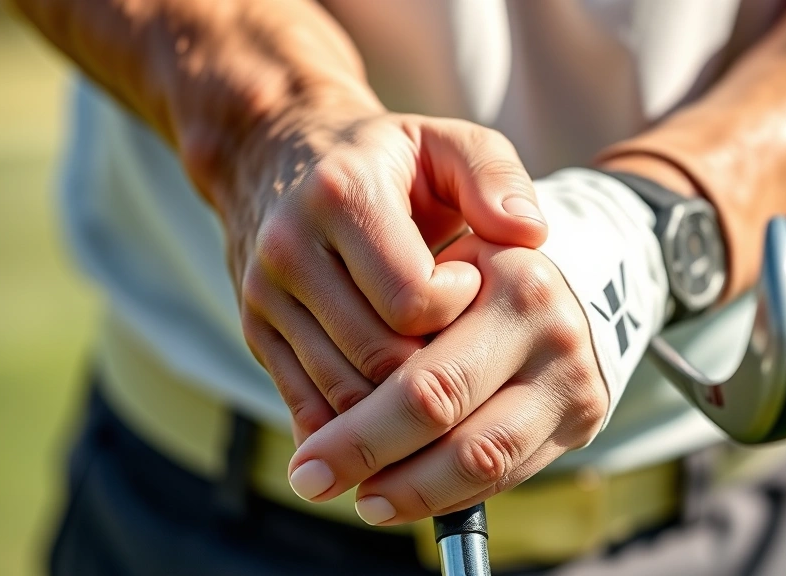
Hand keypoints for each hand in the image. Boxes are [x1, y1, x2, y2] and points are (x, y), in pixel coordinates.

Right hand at [212, 96, 548, 443]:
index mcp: (342, 195)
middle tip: (461, 341)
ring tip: (438, 376)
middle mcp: (290, 249)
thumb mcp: (447, 143)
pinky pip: (308, 408)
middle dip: (435, 366)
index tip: (470, 283)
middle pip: (379, 356)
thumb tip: (530, 235)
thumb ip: (496, 177)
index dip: (458, 307)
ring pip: (343, 394)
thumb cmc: (387, 158)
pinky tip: (396, 414)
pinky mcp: (255, 332)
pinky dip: (357, 425)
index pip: (413, 299)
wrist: (280, 156)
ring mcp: (264, 297)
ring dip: (400, 406)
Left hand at [285, 233, 606, 524]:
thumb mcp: (444, 244)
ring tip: (363, 501)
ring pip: (484, 463)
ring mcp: (574, 382)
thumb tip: (327, 404)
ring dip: (414, 492)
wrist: (575, 277)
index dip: (362, 428)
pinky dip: (454, 493)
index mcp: (515, 285)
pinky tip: (408, 495)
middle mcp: (553, 335)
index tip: (306, 453)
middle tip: (312, 482)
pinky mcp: (586, 419)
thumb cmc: (480, 268)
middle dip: (373, 460)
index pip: (427, 380)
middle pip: (451, 420)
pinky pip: (510, 474)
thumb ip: (394, 291)